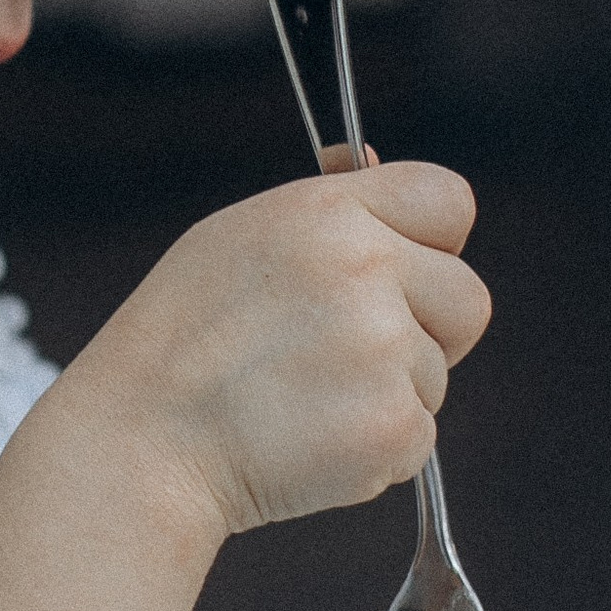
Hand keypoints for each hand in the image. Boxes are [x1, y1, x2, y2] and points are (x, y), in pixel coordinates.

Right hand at [58, 166, 490, 548]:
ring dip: (387, 392)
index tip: (403, 272)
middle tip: (347, 354)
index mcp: (330, 213)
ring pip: (436, 374)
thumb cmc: (182, 341)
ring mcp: (386, 350)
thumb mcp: (238, 235)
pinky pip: (420, 437)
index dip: (433, 241)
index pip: (449, 201)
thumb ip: (326, 206)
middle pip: (468, 298)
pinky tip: (307, 441)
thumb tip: (371, 160)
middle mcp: (367, 270)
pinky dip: (376, 449)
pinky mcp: (393, 426)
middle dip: (427, 330)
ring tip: (300, 400)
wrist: (142, 443)